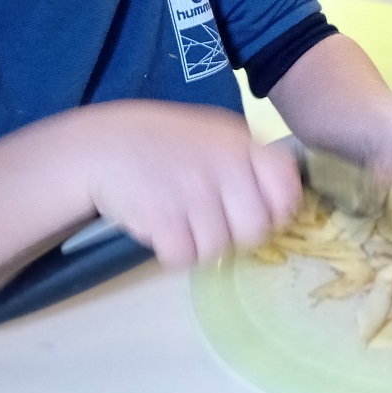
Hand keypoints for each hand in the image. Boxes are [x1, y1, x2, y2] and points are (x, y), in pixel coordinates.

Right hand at [79, 101, 300, 267]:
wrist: (106, 143)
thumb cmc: (168, 142)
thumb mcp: (217, 135)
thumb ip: (251, 162)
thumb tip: (285, 203)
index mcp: (242, 144)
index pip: (285, 187)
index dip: (280, 209)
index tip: (266, 214)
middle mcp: (223, 167)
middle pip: (256, 229)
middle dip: (240, 234)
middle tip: (220, 223)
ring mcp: (193, 193)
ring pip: (220, 248)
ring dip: (203, 245)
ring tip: (187, 223)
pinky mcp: (162, 218)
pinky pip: (185, 257)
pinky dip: (176, 253)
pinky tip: (166, 230)